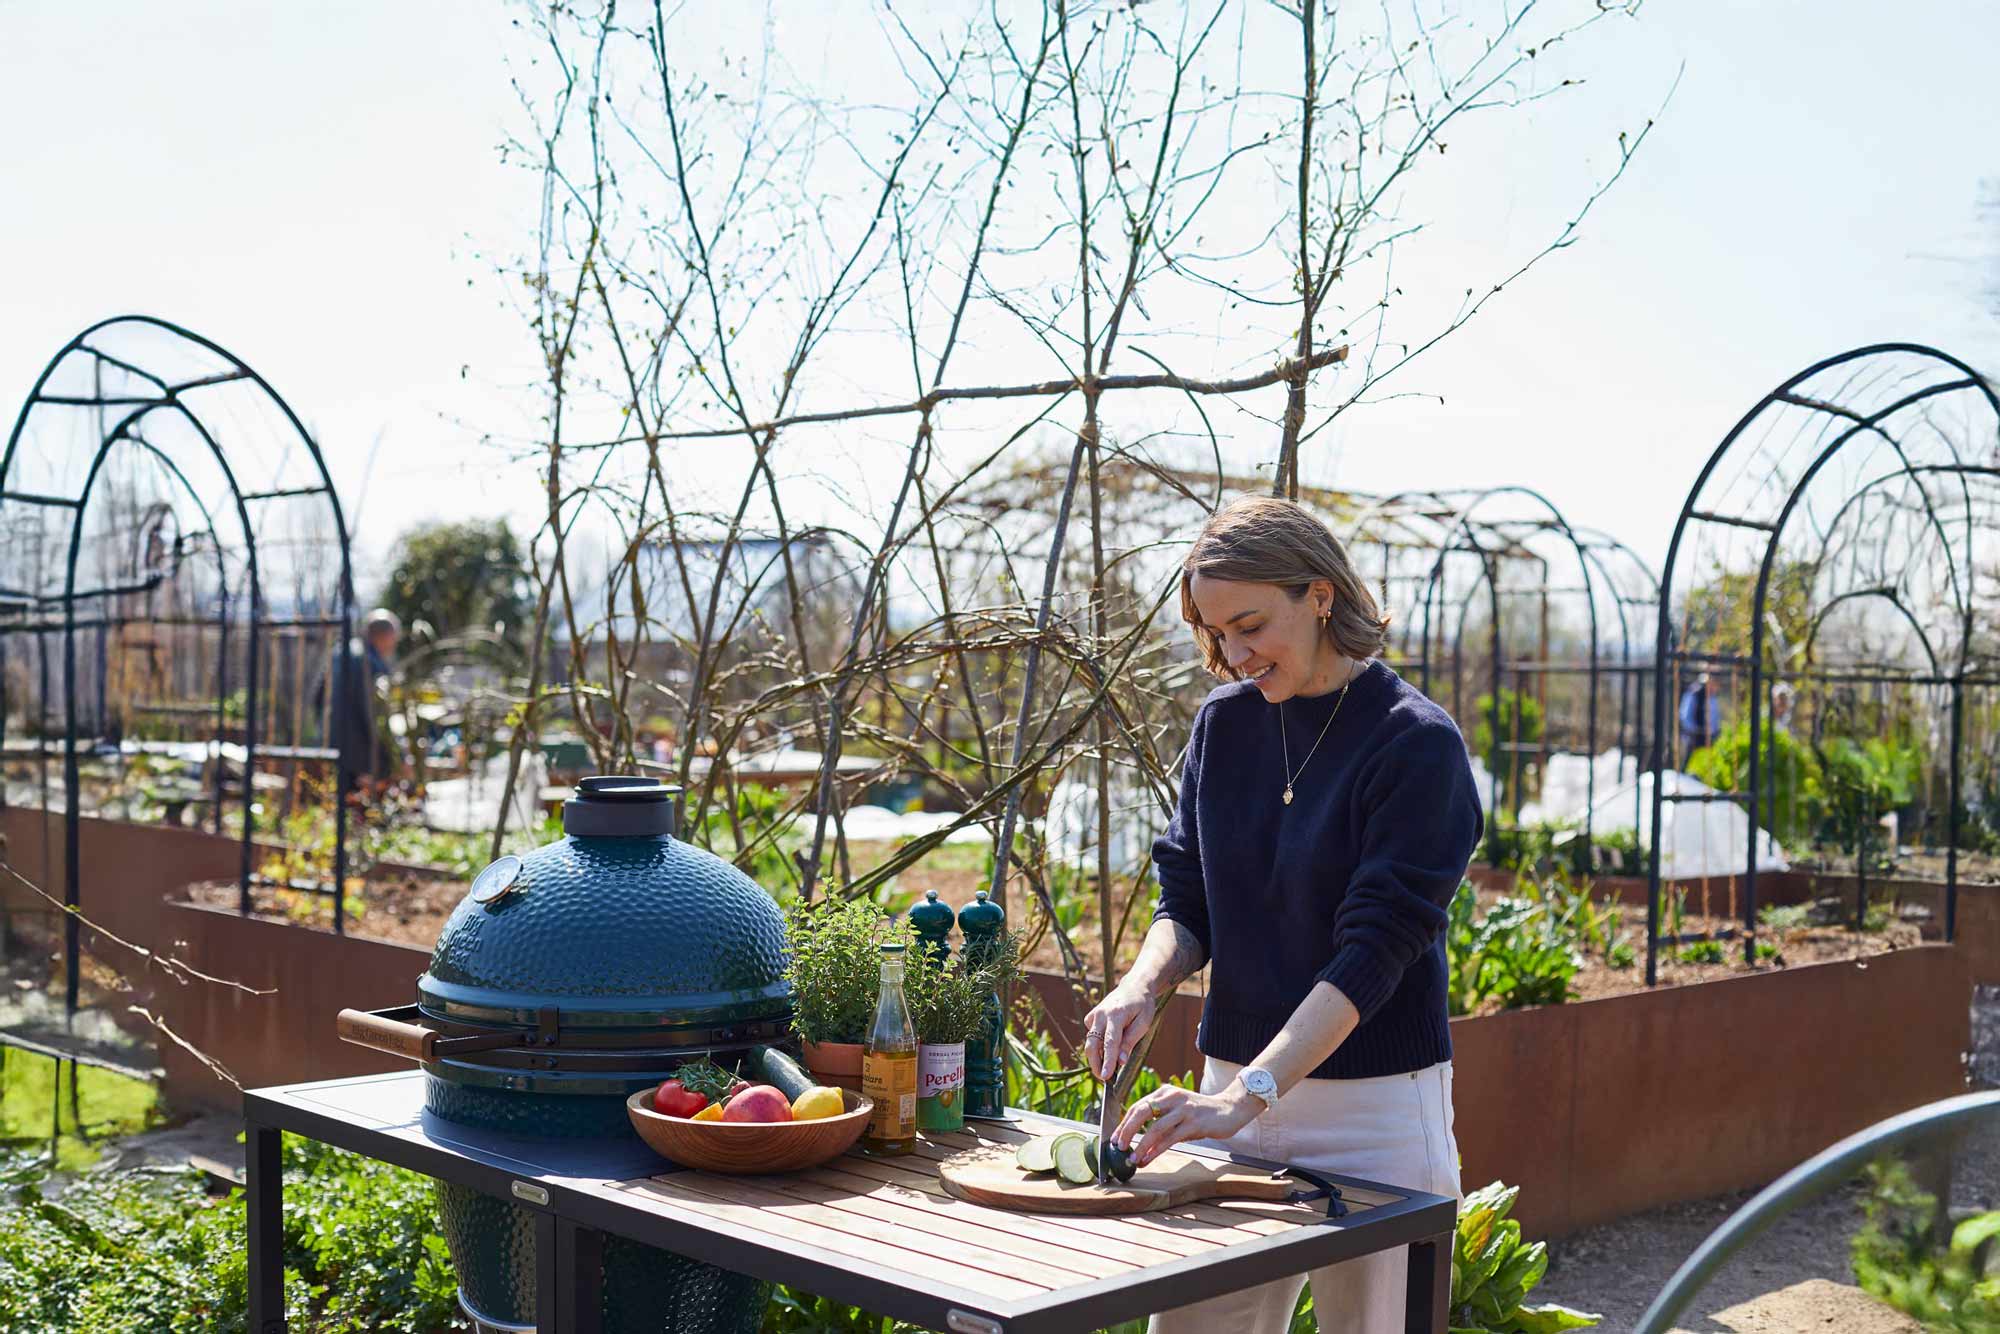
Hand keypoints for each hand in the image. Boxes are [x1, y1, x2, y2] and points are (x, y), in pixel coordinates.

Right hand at [1082, 983, 1156, 1080]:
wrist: (1134, 987)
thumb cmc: (1142, 1005)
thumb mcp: (1143, 1023)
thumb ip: (1130, 1041)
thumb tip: (1120, 1062)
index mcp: (1116, 1014)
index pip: (1110, 1042)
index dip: (1108, 1061)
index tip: (1106, 1076)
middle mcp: (1101, 1014)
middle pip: (1093, 1044)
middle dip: (1095, 1064)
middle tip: (1103, 1078)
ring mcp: (1094, 1015)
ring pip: (1090, 1042)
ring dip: (1095, 1057)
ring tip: (1106, 1069)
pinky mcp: (1091, 1017)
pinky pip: (1091, 1036)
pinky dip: (1097, 1045)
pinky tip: (1108, 1045)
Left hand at [1111, 1083, 1258, 1166]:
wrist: (1229, 1109)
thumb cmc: (1200, 1113)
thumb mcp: (1178, 1110)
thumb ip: (1160, 1118)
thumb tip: (1138, 1138)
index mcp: (1165, 1092)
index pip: (1138, 1106)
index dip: (1124, 1123)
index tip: (1115, 1139)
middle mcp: (1173, 1097)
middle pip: (1142, 1111)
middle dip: (1127, 1130)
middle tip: (1118, 1146)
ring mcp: (1184, 1109)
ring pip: (1155, 1127)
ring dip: (1141, 1145)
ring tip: (1132, 1158)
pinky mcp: (1194, 1123)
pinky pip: (1170, 1138)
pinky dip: (1156, 1150)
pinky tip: (1149, 1158)